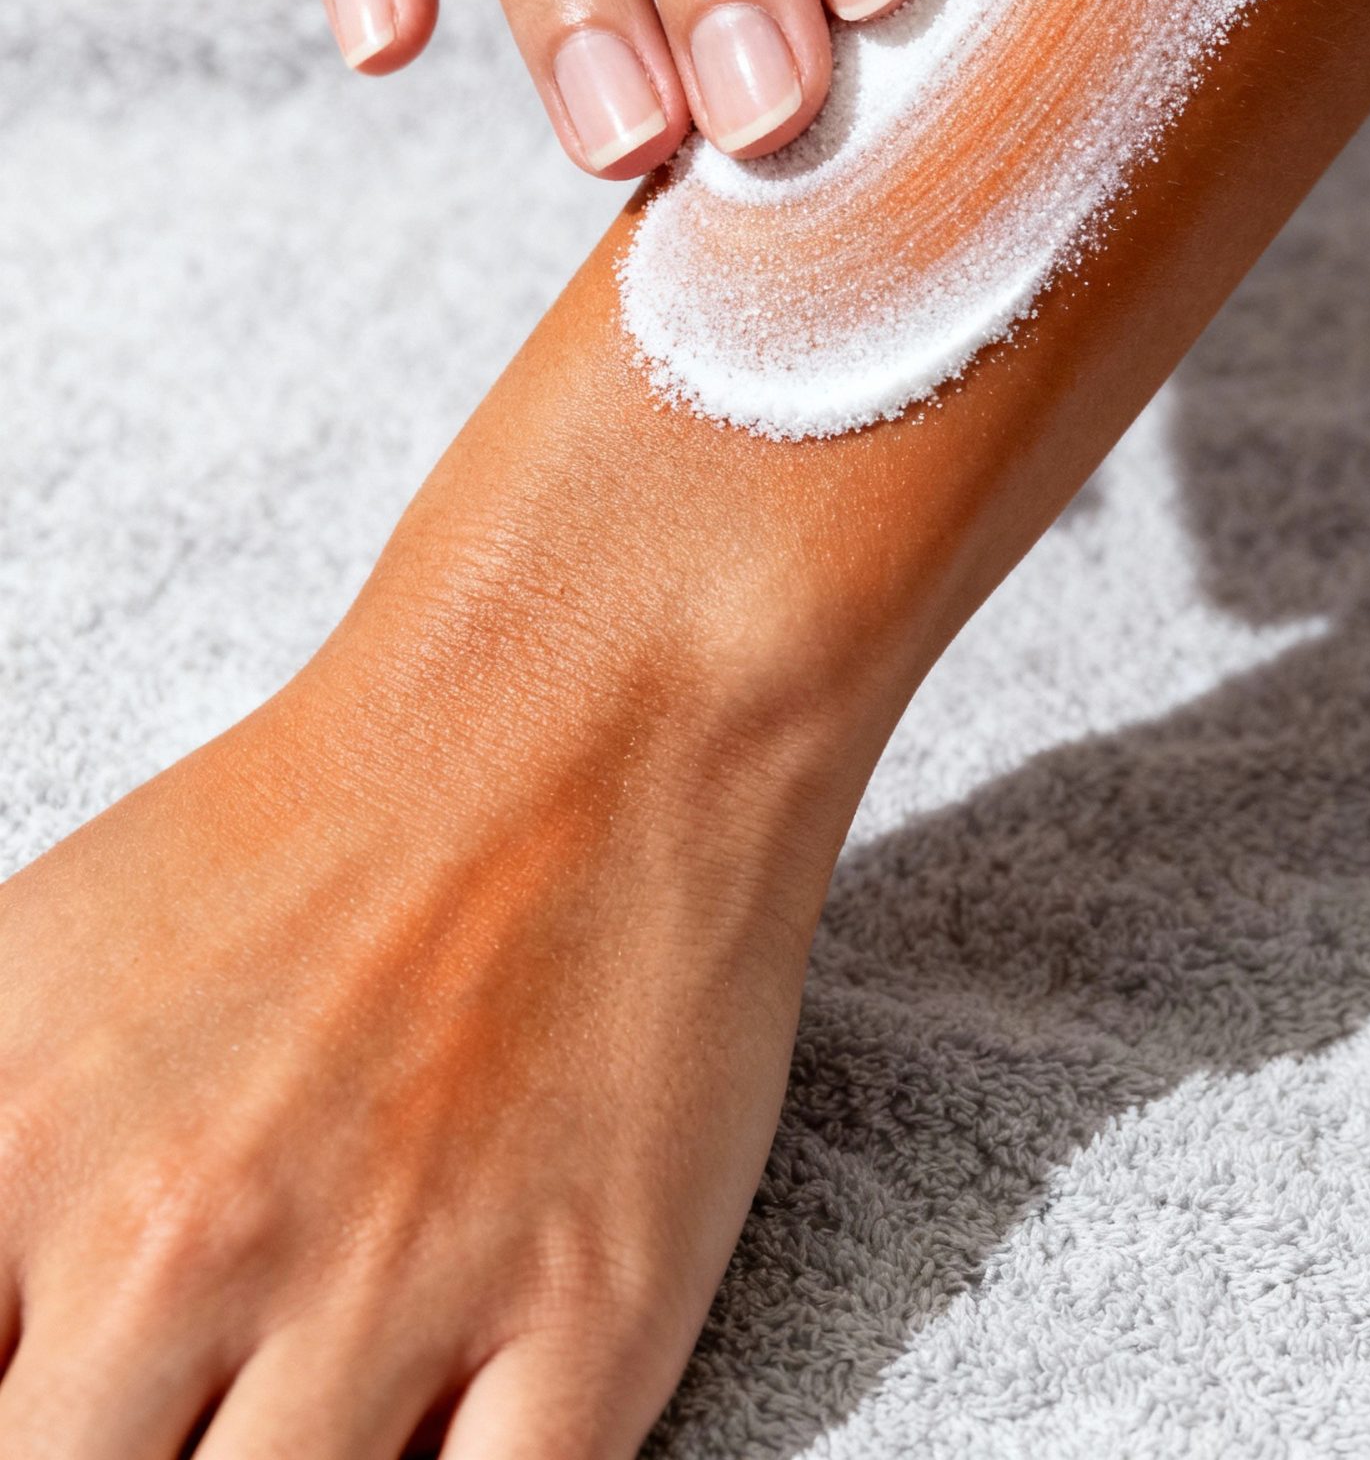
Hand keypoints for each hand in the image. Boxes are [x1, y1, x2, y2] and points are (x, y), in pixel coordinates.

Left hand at [0, 555, 859, 1456]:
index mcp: (10, 1148)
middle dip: (120, 1452)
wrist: (585, 703)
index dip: (15, 1405)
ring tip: (294, 1402)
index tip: (66, 1384)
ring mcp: (394, 1289)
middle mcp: (180, 1243)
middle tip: (180, 1391)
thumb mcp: (18, 980)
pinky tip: (427, 1432)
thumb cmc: (308, 840)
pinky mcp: (592, 1320)